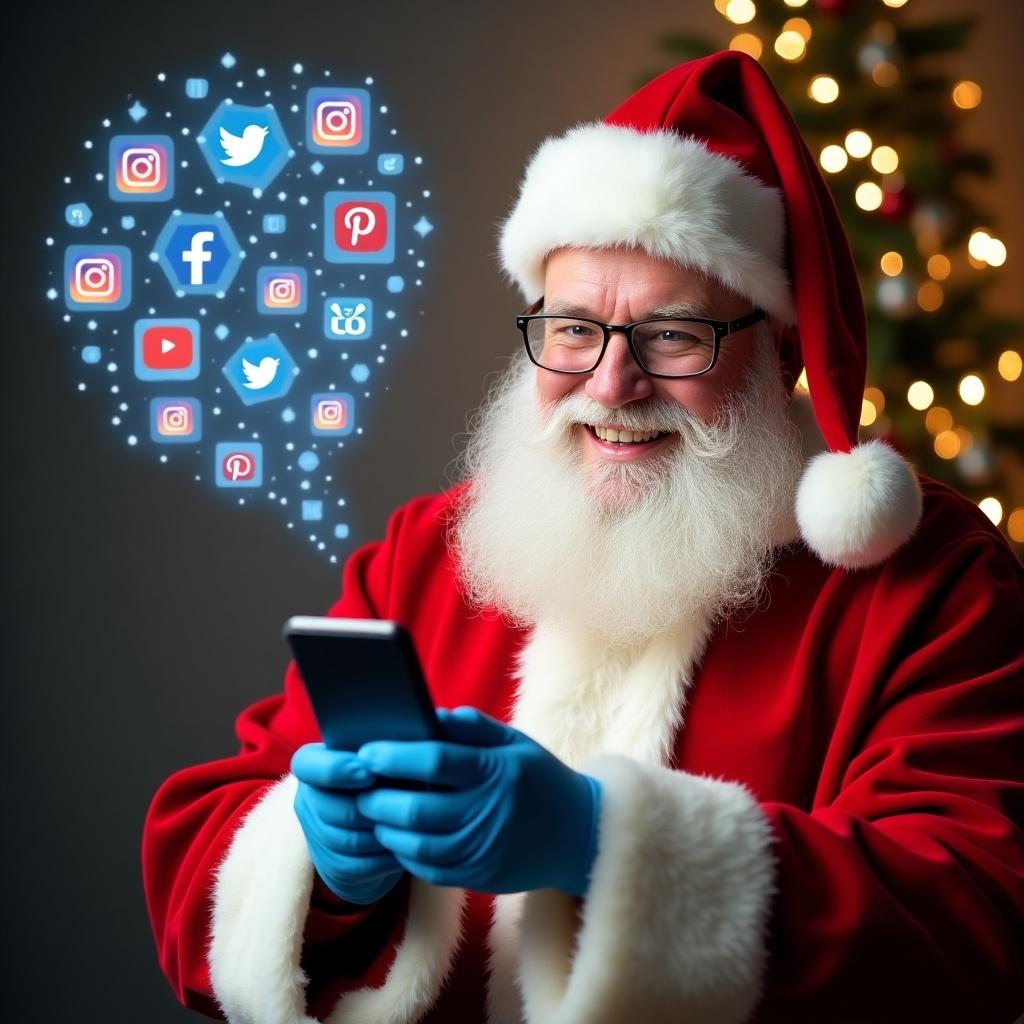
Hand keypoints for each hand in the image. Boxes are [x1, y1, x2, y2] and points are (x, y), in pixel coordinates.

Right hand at [290, 743, 406, 904]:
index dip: (335, 770)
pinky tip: (406, 847)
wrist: (387, 815)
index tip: (369, 773)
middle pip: (330, 810)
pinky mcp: (331, 866)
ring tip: (410, 824)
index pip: (308, 765)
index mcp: (314, 764)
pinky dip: (384, 858)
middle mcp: (307, 799)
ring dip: (381, 833)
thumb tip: (402, 749)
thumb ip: (384, 751)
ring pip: (345, 841)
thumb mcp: (384, 756)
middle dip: (369, 808)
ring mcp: (316, 835)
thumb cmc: (391, 772)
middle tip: (403, 802)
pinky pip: (356, 867)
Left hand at [354, 707, 600, 895]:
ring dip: (385, 827)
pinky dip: (404, 852)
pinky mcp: (479, 876)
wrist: (581, 836)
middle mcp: (488, 812)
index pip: (435, 761)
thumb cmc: (542, 780)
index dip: (395, 755)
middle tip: (358, 785)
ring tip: (370, 809)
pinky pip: (429, 869)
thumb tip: (430, 716)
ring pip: (416, 843)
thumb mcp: (517, 743)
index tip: (367, 751)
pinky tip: (395, 836)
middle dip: (377, 796)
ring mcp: (483, 849)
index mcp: (496, 771)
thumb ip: (474, 728)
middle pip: (417, 807)